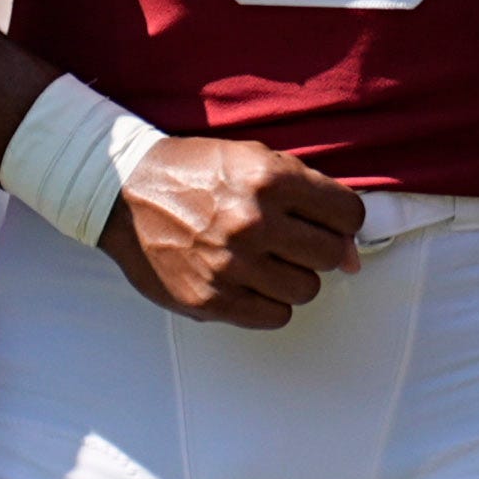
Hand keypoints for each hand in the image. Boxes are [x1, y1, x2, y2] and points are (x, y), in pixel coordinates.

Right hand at [96, 134, 363, 330]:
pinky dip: (269, 303)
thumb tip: (354, 255)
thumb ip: (312, 198)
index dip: (341, 221)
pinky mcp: (209, 298)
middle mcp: (253, 222)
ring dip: (293, 277)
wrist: (125, 193)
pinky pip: (274, 317)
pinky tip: (249, 282)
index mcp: (271, 180)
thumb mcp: (257, 161)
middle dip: (317, 249)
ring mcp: (230, 264)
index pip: (348, 215)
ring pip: (306, 290)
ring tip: (265, 260)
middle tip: (290, 241)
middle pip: (330, 255)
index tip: (325, 222)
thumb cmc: (197, 174)